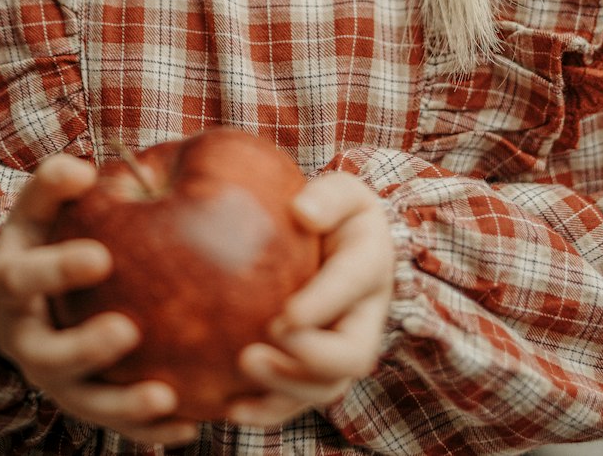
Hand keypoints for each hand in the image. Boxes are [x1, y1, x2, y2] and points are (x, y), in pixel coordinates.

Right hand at [0, 154, 199, 446]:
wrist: (24, 298)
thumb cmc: (44, 237)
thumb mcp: (39, 209)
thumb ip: (54, 184)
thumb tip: (81, 168)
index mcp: (11, 286)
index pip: (25, 279)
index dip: (59, 270)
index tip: (102, 257)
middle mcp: (26, 341)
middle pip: (50, 355)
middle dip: (86, 348)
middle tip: (128, 330)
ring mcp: (53, 380)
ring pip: (84, 403)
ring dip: (123, 406)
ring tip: (166, 397)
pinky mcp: (83, 402)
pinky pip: (116, 425)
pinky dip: (151, 430)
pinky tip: (191, 424)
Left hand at [226, 172, 394, 427]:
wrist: (331, 239)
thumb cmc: (331, 211)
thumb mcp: (340, 191)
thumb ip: (328, 196)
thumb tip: (302, 213)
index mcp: (370, 262)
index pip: (354, 282)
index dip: (325, 303)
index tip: (286, 316)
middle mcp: (364, 314)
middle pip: (352, 355)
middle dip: (308, 360)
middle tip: (259, 349)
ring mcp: (341, 347)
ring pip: (325, 387)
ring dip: (285, 389)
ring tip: (242, 367)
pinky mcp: (314, 370)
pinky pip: (297, 401)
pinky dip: (268, 411)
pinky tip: (232, 408)